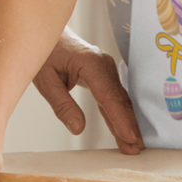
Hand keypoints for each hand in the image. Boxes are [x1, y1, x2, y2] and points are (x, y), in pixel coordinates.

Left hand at [33, 28, 143, 154]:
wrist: (47, 31)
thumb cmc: (45, 53)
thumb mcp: (46, 80)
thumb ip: (62, 105)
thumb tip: (78, 129)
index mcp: (90, 63)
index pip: (108, 96)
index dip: (120, 119)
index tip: (130, 138)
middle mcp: (103, 64)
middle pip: (119, 99)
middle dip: (129, 125)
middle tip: (136, 150)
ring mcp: (106, 67)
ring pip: (119, 99)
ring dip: (127, 122)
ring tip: (133, 146)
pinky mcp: (104, 73)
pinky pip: (113, 96)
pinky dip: (118, 113)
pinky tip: (123, 131)